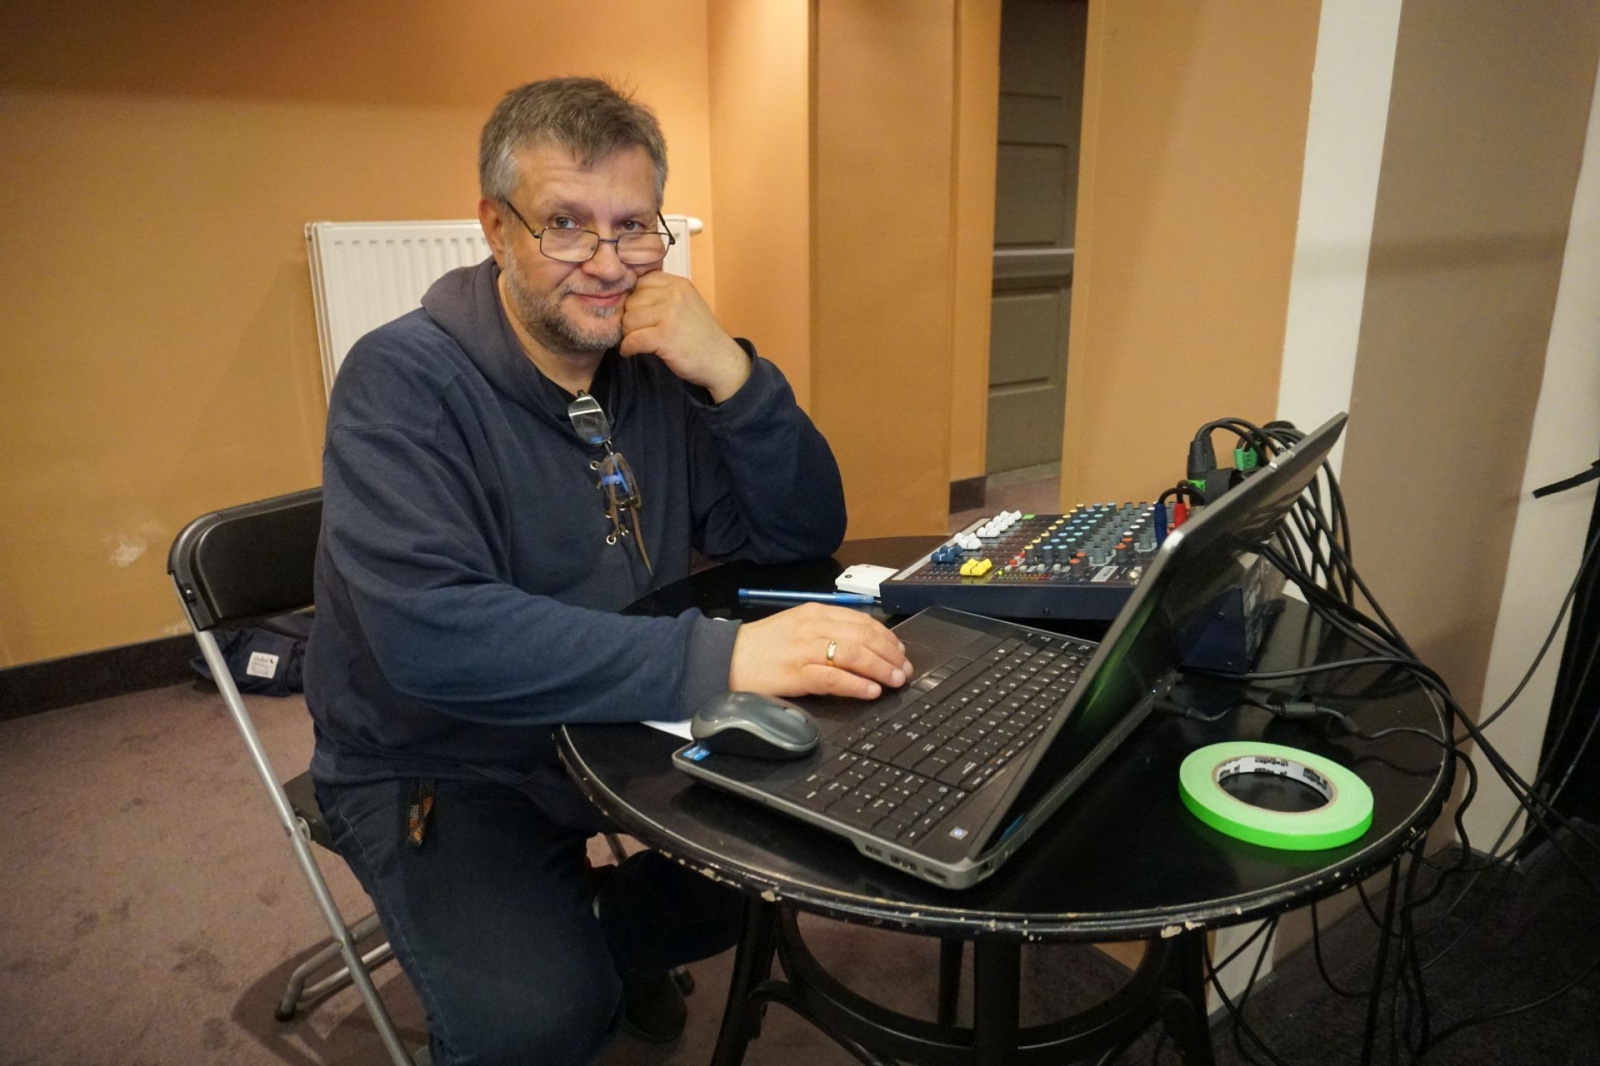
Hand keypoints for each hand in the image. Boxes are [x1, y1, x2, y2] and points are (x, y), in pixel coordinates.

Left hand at [619, 271, 750, 401]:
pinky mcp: (664, 337)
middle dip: (631, 318)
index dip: (634, 299)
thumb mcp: (687, 304)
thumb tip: (627, 296)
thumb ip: (664, 295)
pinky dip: (628, 347)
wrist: (721, 361)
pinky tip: (631, 351)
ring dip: (628, 334)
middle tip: (638, 332)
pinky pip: (632, 339)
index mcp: (678, 284)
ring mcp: (670, 314)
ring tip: (638, 342)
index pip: (640, 282)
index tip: (639, 315)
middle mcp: (674, 294)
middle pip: (632, 301)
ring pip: (629, 319)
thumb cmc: (701, 336)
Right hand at [728, 603, 913, 700]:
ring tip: (895, 680)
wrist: (725, 658)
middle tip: (904, 669)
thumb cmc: (762, 646)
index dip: (887, 637)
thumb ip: (827, 631)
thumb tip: (863, 645)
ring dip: (880, 668)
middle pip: (864, 636)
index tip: (900, 651)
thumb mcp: (797, 627)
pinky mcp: (796, 673)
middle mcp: (813, 627)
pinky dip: (856, 684)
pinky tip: (871, 691)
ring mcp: (805, 650)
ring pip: (854, 654)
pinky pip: (834, 678)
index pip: (862, 620)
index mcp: (815, 612)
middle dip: (890, 654)